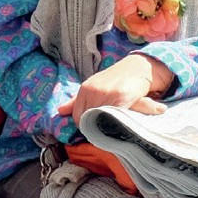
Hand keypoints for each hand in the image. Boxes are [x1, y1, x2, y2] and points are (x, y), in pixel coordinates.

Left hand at [57, 54, 173, 120]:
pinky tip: (120, 122)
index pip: (77, 116)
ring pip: (100, 119)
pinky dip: (116, 122)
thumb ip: (76, 100)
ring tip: (111, 127)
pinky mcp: (122, 97)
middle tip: (102, 130)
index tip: (92, 127)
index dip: (84, 125)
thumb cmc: (115, 79)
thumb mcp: (93, 86)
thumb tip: (60, 111)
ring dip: (105, 126)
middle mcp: (93, 91)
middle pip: (88, 119)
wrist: (138, 68)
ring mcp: (107, 94)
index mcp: (85, 89)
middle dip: (94, 127)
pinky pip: (115, 116)